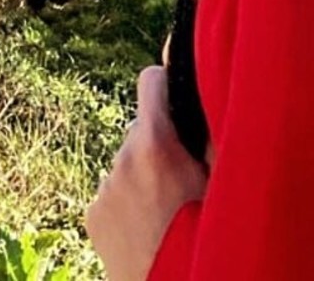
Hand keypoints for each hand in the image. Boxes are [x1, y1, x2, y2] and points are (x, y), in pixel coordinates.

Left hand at [85, 65, 208, 280]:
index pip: (151, 80)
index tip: (181, 101)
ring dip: (145, 172)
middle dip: (161, 140)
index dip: (168, 85)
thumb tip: (215, 87)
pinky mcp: (93, 214)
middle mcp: (123, 159)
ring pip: (128, 161)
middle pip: (142, 126)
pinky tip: (149, 224)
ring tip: (169, 208)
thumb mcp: (220, 177)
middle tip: (185, 175)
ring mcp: (105, 188)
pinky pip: (113, 189)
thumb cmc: (206, 234)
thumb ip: (211, 131)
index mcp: (155, 143)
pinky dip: (129, 198)